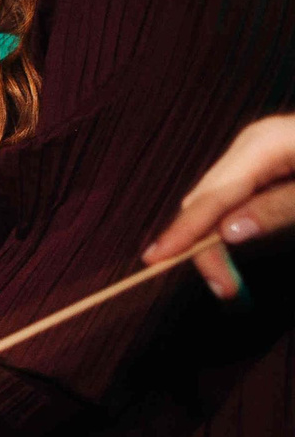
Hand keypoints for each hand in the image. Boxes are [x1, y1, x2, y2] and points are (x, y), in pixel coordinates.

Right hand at [145, 113, 294, 297]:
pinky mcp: (268, 166)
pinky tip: (233, 250)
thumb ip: (280, 209)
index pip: (212, 195)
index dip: (184, 231)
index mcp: (263, 144)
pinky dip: (230, 230)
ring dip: (215, 243)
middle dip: (203, 246)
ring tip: (231, 284)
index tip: (156, 263)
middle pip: (206, 199)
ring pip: (215, 202)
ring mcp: (258, 154)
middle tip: (226, 292)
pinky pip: (234, 200)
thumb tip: (228, 234)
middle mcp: (252, 145)